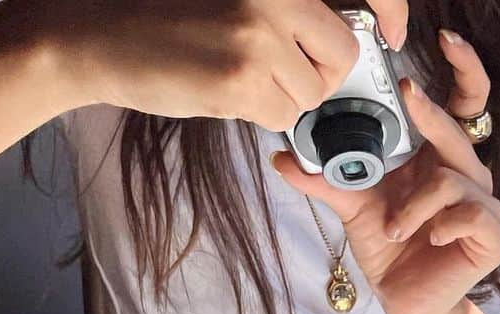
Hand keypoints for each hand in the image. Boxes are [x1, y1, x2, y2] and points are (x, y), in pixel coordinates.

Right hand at [47, 0, 407, 130]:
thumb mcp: (241, 0)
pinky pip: (281, 116)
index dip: (390, 10)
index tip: (394, 33)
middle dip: (319, 74)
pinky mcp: (242, 78)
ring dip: (282, 99)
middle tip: (280, 71)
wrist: (105, 37)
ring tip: (237, 76)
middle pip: (341, 54)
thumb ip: (290, 11)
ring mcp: (258, 36)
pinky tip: (223, 91)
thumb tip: (349, 39)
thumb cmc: (173, 20)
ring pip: (310, 93)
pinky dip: (259, 115)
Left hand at [272, 29, 499, 313]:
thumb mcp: (354, 209)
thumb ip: (326, 179)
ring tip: (394, 228)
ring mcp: (484, 205)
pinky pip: (471, 213)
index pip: (464, 103)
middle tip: (407, 96)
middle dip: (430, 114)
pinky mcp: (492, 236)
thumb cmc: (391, 253)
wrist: (407, 307)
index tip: (444, 40)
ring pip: (453, 178)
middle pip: (456, 130)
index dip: (464, 69)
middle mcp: (467, 175)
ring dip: (416, 205)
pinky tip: (428, 238)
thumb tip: (282, 156)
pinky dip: (442, 222)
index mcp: (439, 158)